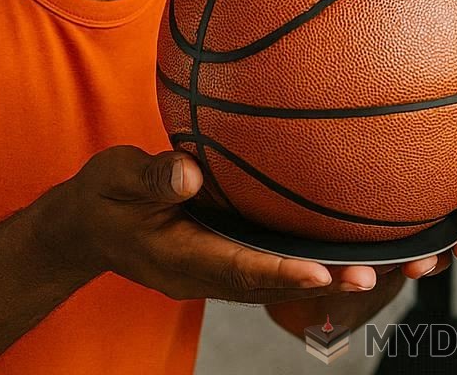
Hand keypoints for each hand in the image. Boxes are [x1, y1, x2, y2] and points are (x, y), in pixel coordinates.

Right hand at [65, 145, 381, 303]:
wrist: (85, 225)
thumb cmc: (102, 198)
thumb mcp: (116, 178)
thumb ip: (151, 176)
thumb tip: (190, 172)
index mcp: (178, 257)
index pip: (236, 268)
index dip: (280, 272)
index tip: (322, 272)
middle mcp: (201, 272)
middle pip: (266, 285)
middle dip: (317, 283)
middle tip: (369, 276)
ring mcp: (210, 268)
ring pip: (269, 279)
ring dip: (316, 276)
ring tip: (370, 268)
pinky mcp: (216, 256)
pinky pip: (261, 265)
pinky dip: (296, 261)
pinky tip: (330, 246)